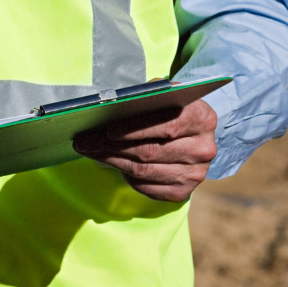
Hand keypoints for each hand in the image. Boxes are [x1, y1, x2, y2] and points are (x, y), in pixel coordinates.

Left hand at [73, 98, 218, 202]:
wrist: (192, 132)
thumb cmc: (169, 108)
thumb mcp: (163, 95)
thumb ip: (144, 98)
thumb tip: (110, 107)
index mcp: (202, 119)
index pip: (167, 126)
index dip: (135, 129)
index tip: (108, 130)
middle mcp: (204, 149)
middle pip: (150, 152)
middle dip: (111, 147)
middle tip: (83, 141)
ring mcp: (196, 173)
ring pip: (144, 171)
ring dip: (111, 161)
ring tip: (88, 151)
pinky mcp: (184, 191)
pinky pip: (147, 187)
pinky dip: (125, 176)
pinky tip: (110, 163)